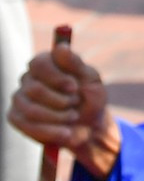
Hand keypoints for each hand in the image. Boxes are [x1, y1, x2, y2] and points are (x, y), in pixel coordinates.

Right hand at [9, 46, 118, 180]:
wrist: (89, 125)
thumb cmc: (90, 96)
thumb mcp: (90, 79)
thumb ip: (75, 64)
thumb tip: (61, 47)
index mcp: (46, 63)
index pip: (39, 63)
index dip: (56, 77)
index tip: (74, 87)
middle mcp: (28, 78)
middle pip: (35, 89)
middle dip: (60, 100)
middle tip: (76, 104)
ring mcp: (19, 98)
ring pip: (31, 109)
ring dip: (57, 117)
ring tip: (73, 117)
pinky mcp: (16, 118)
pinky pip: (27, 126)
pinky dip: (49, 131)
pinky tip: (65, 133)